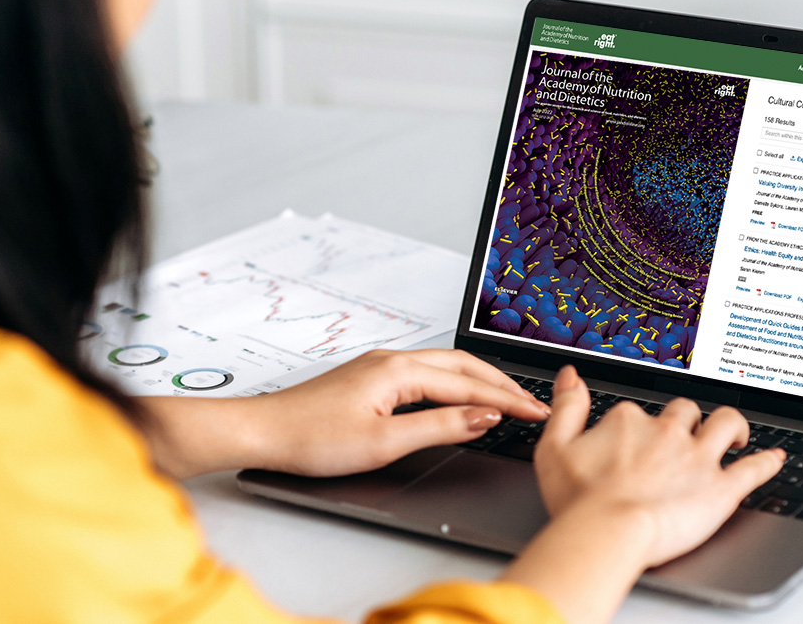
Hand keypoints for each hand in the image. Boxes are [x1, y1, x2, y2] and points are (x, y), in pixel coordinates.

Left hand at [138, 349, 549, 479]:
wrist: (264, 433)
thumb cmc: (312, 438)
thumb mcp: (385, 441)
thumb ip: (440, 426)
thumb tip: (484, 417)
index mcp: (399, 370)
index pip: (469, 384)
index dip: (508, 400)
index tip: (538, 412)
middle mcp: (391, 360)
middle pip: (462, 366)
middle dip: (501, 384)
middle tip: (533, 404)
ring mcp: (379, 367)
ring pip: (444, 368)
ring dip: (479, 382)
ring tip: (508, 399)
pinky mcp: (369, 379)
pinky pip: (426, 375)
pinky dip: (454, 385)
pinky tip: (460, 398)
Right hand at [501, 365, 783, 623]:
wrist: (607, 532)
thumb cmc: (578, 499)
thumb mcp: (553, 446)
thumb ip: (566, 406)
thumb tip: (571, 376)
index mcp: (629, 420)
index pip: (638, 413)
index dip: (636, 428)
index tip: (632, 443)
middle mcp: (667, 432)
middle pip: (686, 412)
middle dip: (688, 420)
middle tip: (687, 434)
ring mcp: (698, 458)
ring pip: (727, 424)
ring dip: (733, 426)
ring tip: (735, 434)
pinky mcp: (721, 489)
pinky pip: (754, 468)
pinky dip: (767, 462)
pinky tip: (775, 459)